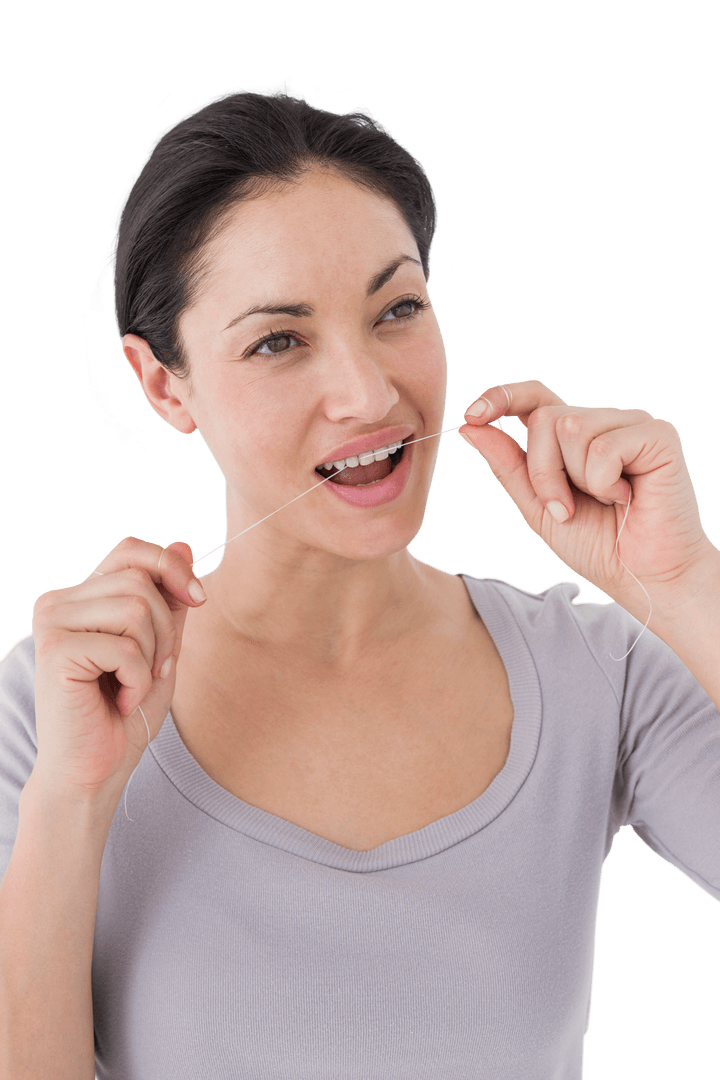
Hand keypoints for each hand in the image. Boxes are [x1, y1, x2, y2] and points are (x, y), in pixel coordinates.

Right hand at [31, 537, 206, 797]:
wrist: (93, 773)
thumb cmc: (123, 716)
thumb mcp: (161, 649)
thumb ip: (170, 602)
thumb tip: (184, 543)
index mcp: (82, 597)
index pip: (131, 551)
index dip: (171, 566)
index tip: (198, 598)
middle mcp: (59, 602)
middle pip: (141, 582)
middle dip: (166, 630)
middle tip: (151, 671)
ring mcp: (52, 623)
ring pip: (137, 609)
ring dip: (152, 656)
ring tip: (133, 687)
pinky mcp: (55, 651)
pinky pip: (125, 647)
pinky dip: (137, 680)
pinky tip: (119, 702)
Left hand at [458, 380, 714, 618]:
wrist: (642, 577)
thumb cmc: (598, 545)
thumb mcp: (537, 507)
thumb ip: (507, 466)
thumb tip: (469, 426)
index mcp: (571, 436)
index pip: (533, 397)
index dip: (502, 397)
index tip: (472, 416)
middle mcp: (601, 422)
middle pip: (544, 417)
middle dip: (542, 472)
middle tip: (565, 509)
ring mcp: (630, 425)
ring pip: (570, 426)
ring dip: (573, 479)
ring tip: (602, 502)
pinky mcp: (657, 436)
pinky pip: (603, 446)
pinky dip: (604, 482)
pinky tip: (626, 497)